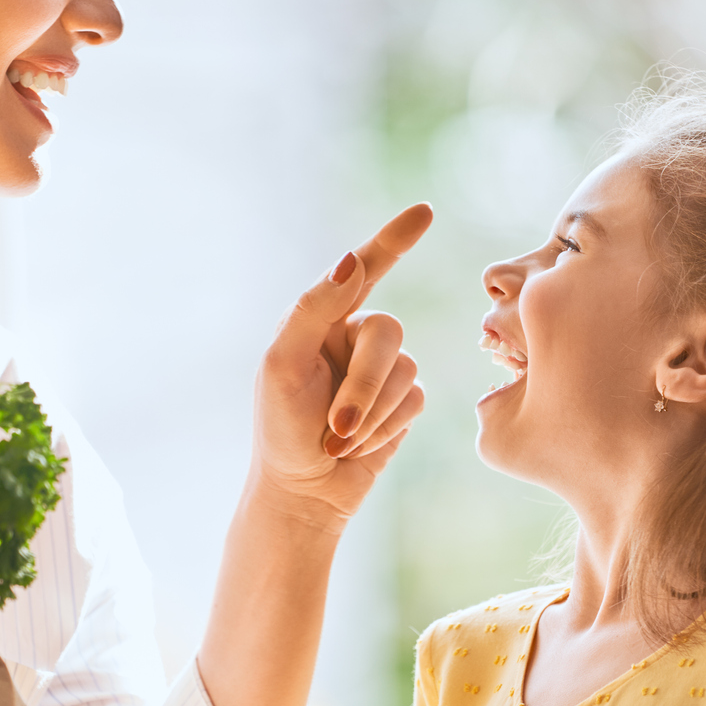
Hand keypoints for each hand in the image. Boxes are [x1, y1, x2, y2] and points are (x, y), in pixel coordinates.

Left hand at [252, 204, 432, 523]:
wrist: (302, 493)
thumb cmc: (280, 429)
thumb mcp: (283, 364)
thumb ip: (313, 309)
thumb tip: (351, 261)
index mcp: (321, 320)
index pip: (364, 269)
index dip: (394, 239)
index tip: (425, 212)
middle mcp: (354, 339)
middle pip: (387, 333)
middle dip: (363, 385)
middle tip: (335, 426)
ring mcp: (381, 372)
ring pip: (404, 370)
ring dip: (370, 414)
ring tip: (338, 439)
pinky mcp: (401, 404)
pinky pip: (413, 400)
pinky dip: (384, 428)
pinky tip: (358, 447)